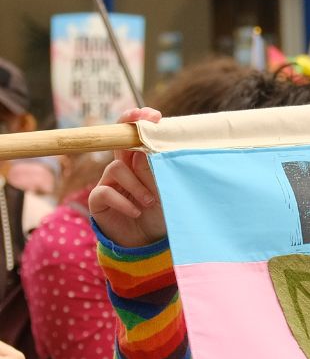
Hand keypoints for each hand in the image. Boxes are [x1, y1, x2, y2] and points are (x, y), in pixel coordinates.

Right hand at [87, 107, 165, 247]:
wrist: (146, 244)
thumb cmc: (158, 216)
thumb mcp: (163, 195)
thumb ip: (153, 175)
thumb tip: (140, 153)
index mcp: (139, 164)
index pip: (136, 139)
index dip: (139, 123)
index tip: (153, 114)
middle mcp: (122, 169)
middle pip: (120, 143)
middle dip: (130, 130)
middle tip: (143, 121)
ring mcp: (108, 182)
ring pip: (117, 168)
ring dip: (137, 185)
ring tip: (149, 202)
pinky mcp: (98, 199)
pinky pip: (106, 192)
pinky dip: (123, 201)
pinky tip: (136, 212)